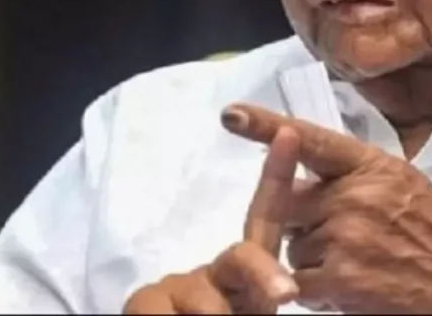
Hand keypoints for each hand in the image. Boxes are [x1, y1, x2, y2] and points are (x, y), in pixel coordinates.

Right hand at [124, 128, 301, 313]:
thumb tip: (289, 289)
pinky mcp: (142, 303)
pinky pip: (163, 311)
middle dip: (262, 273)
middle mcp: (212, 274)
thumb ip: (266, 291)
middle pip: (240, 256)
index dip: (277, 176)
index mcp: (246, 278)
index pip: (265, 220)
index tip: (290, 134)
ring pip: (207, 299)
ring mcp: (176, 286)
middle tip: (282, 296)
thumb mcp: (254, 313)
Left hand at [221, 104, 431, 313]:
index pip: (312, 140)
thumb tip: (299, 172)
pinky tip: (343, 290)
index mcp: (372, 164)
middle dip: (301, 222)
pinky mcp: (343, 277)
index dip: (268, 126)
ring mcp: (348, 234)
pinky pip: (297, 281)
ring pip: (292, 245)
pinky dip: (312, 291)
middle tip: (337, 238)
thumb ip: (354, 176)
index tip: (231, 115)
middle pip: (289, 203)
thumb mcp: (402, 185)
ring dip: (309, 261)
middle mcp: (357, 193)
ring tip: (353, 266)